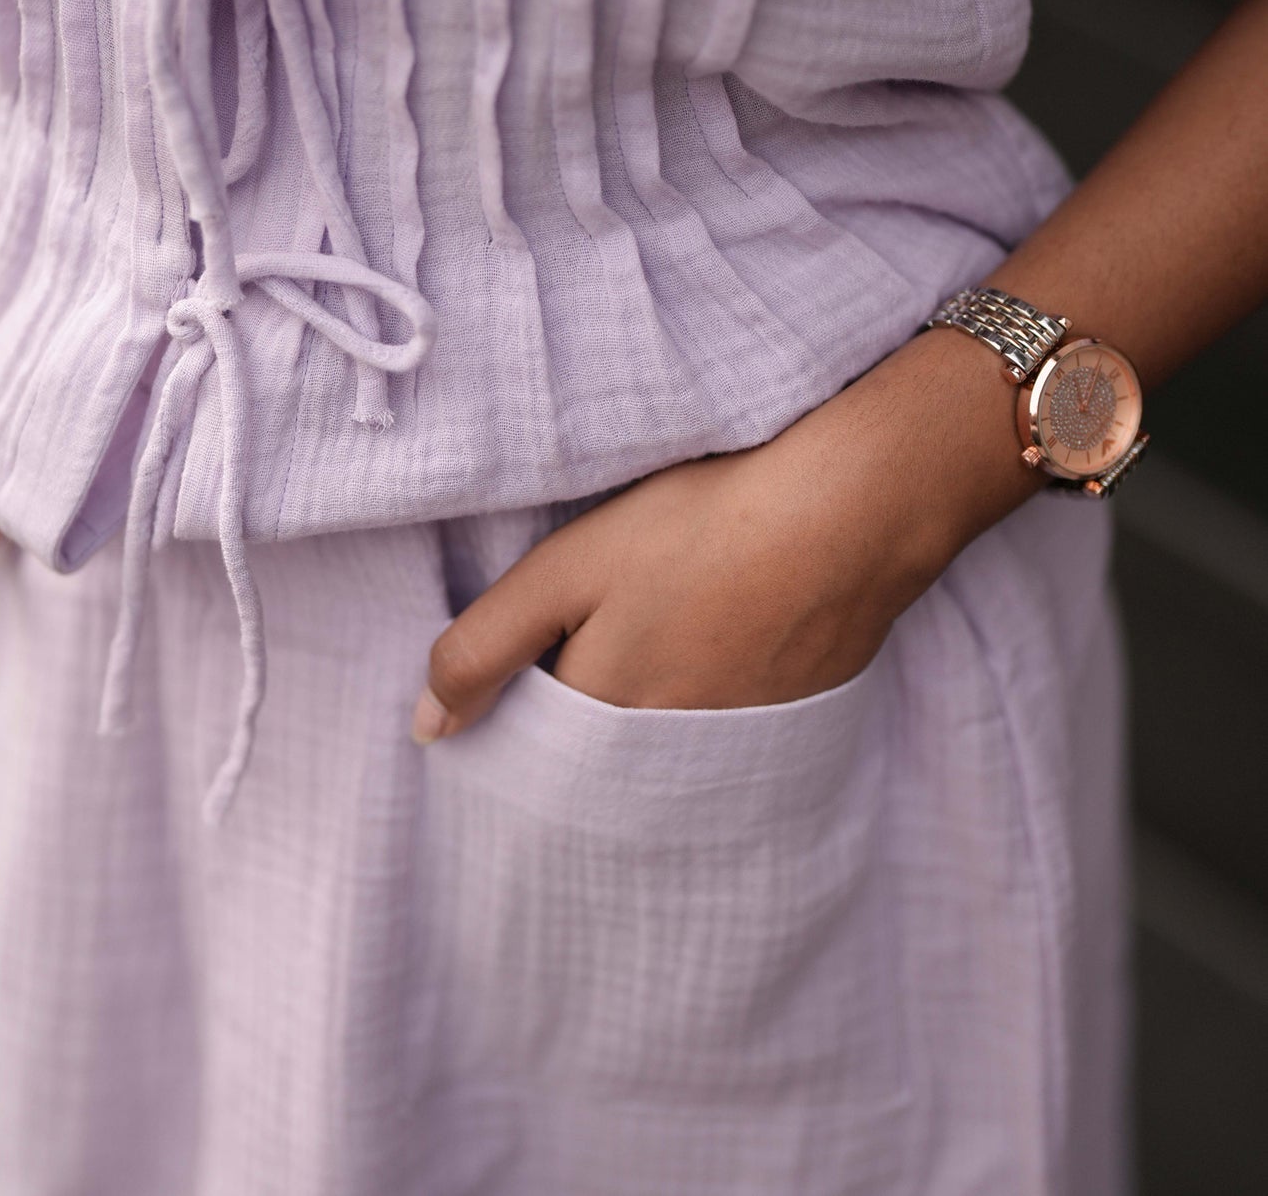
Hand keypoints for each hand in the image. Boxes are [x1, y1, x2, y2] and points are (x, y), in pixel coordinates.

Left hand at [412, 328, 1040, 740]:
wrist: (850, 514)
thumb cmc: (700, 528)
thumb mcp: (567, 569)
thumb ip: (485, 647)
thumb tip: (426, 731)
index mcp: (603, 726)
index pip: (533, 756)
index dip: (516, 714)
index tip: (517, 673)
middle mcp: (666, 763)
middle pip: (596, 762)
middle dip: (575, 725)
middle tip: (590, 638)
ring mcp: (736, 747)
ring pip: (658, 749)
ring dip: (641, 713)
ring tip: (654, 631)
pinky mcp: (789, 723)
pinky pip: (719, 736)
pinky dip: (703, 698)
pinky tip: (714, 638)